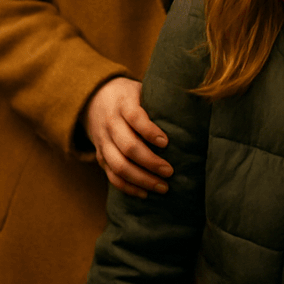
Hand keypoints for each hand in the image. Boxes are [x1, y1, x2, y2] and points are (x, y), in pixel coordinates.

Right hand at [84, 77, 174, 198]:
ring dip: (141, 180)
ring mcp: (103, 142)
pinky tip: (145, 193)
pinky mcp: (100, 157)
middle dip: (150, 162)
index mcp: (123, 104)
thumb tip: (189, 113)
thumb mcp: (141, 89)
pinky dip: (128, 187)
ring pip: (119, 165)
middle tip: (170, 171)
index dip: (150, 131)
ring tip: (162, 186)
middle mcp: (111, 124)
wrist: (94, 99)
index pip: (135, 117)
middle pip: (128, 147)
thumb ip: (157, 101)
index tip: (166, 143)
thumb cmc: (129, 96)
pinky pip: (112, 176)